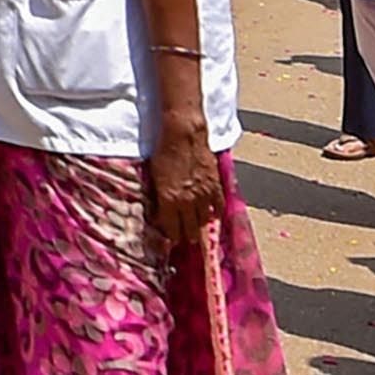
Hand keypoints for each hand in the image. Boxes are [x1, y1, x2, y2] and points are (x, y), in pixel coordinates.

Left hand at [144, 128, 220, 255]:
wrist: (183, 134)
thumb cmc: (164, 151)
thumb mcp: (155, 176)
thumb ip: (158, 197)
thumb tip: (159, 212)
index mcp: (169, 199)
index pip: (172, 229)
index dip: (172, 237)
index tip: (171, 240)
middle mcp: (187, 201)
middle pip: (190, 229)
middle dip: (186, 236)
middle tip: (186, 240)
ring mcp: (203, 194)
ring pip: (204, 220)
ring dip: (200, 227)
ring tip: (198, 230)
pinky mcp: (215, 185)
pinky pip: (219, 206)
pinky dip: (216, 213)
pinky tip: (214, 215)